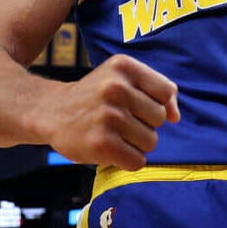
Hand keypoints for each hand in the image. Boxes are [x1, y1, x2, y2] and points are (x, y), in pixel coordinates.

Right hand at [37, 54, 179, 170]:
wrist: (51, 111)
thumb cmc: (96, 96)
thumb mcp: (122, 78)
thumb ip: (157, 90)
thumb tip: (175, 117)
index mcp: (124, 66)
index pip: (166, 91)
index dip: (155, 103)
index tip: (136, 104)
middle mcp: (116, 87)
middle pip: (159, 118)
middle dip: (145, 124)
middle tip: (120, 120)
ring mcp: (108, 116)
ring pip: (151, 142)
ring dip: (136, 144)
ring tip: (114, 134)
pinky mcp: (101, 143)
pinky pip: (137, 161)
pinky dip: (128, 160)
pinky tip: (110, 149)